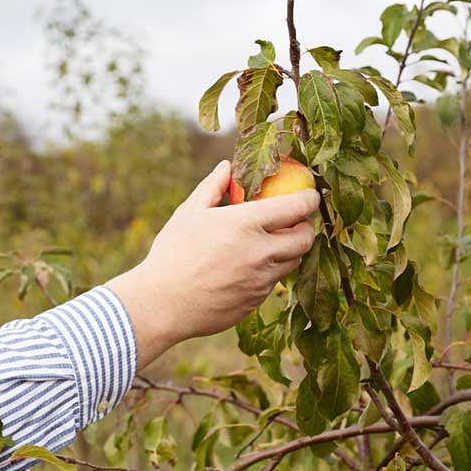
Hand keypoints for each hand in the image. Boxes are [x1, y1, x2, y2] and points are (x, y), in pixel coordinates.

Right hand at [106, 160, 317, 369]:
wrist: (161, 304)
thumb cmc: (171, 254)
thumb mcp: (189, 213)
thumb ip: (212, 187)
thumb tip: (227, 166)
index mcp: (245, 224)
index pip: (297, 207)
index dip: (309, 199)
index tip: (308, 196)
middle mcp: (260, 253)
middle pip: (305, 238)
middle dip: (305, 227)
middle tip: (294, 222)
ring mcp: (260, 281)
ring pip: (292, 263)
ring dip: (287, 251)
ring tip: (268, 244)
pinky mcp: (255, 302)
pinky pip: (271, 283)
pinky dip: (267, 272)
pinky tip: (245, 269)